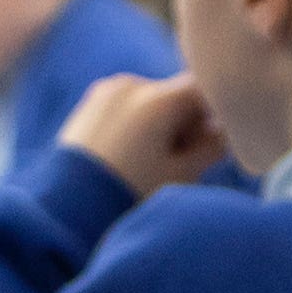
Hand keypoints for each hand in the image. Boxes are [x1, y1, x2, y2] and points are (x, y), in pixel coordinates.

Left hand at [62, 72, 229, 199]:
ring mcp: (106, 92)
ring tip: (154, 162)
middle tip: (187, 160)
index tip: (218, 142)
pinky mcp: (89, 105)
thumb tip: (226, 130)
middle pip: (176, 94)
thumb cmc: (128, 194)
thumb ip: (211, 147)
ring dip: (162, 122)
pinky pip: (126, 105)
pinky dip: (138, 123)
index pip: (205, 89)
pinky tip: (131, 156)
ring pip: (151, 100)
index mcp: (158, 99)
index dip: (219, 113)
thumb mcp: (179, 175)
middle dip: (188, 122)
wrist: (65, 207)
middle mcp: (132, 84)